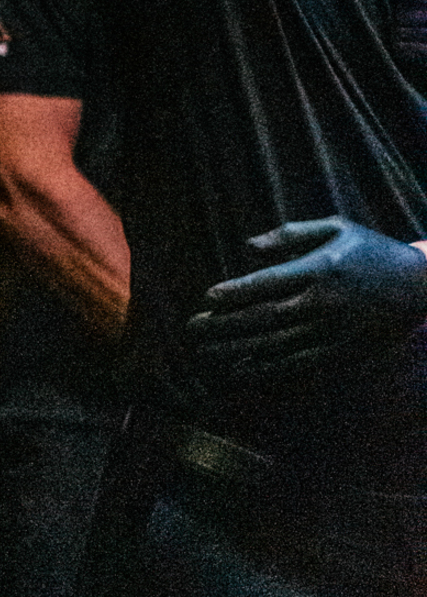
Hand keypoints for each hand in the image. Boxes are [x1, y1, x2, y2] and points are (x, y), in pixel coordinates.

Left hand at [187, 218, 426, 383]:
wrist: (419, 286)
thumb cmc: (370, 249)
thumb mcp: (335, 226)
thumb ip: (290, 233)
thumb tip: (247, 247)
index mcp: (320, 269)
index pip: (268, 283)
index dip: (235, 292)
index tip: (206, 299)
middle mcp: (324, 304)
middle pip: (265, 318)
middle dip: (225, 325)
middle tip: (192, 329)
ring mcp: (333, 332)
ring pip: (277, 345)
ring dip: (237, 350)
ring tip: (205, 353)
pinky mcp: (341, 352)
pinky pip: (298, 364)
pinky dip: (267, 368)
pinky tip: (241, 370)